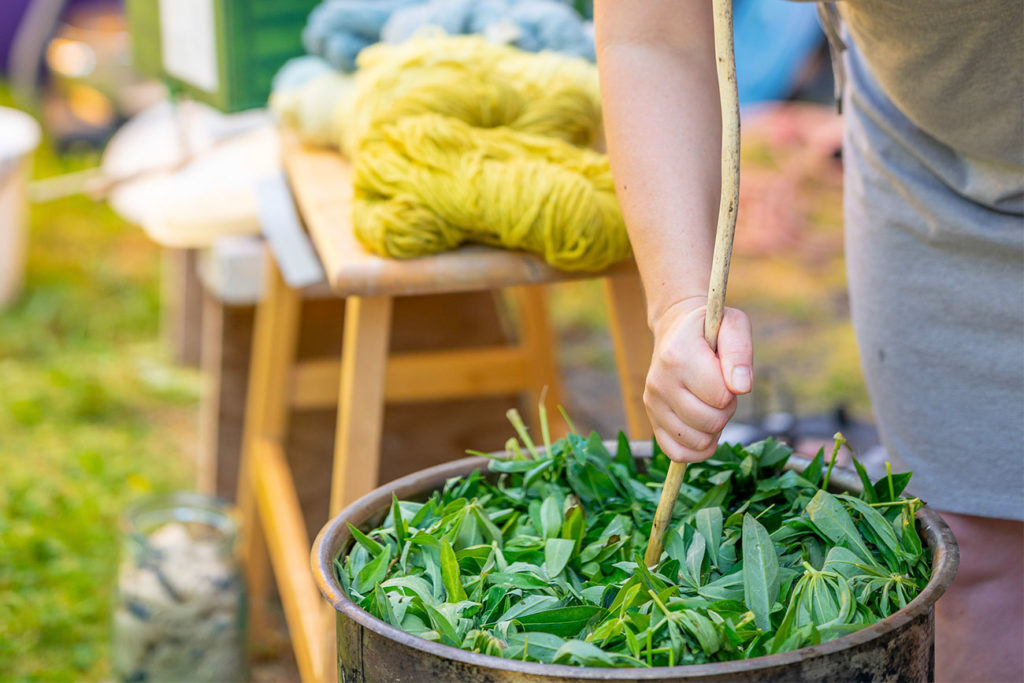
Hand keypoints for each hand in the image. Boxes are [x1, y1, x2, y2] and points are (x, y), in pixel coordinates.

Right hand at [645, 297, 752, 462]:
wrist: (676, 329)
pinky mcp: (652, 418)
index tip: (727, 372)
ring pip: (698, 441)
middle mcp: (660, 381)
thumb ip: (740, 352)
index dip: (734, 389)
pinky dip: (696, 450)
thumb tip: (741, 388)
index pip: (720, 396)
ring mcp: (653, 402)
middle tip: (721, 389)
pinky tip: (704, 431)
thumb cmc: (710, 329)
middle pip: (711, 421)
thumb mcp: (733, 325)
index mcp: (678, 355)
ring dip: (714, 428)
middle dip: (726, 409)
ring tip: (710, 404)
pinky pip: (676, 453)